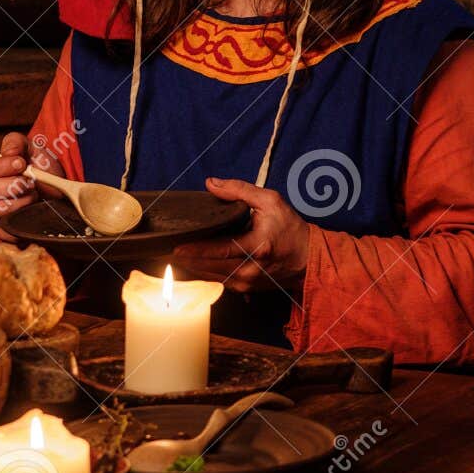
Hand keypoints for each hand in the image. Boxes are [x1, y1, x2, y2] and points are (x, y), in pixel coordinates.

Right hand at [0, 132, 66, 232]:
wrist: (60, 193)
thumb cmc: (41, 170)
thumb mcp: (33, 149)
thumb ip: (17, 143)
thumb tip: (8, 152)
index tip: (21, 163)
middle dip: (12, 185)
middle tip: (30, 182)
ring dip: (20, 202)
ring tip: (34, 195)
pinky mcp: (3, 233)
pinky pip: (5, 232)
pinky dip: (22, 220)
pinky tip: (32, 210)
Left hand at [171, 177, 311, 293]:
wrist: (310, 259)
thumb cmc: (291, 229)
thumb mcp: (271, 201)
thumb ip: (240, 190)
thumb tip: (211, 183)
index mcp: (257, 246)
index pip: (220, 250)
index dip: (197, 250)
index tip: (176, 248)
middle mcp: (250, 269)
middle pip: (209, 266)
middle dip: (186, 259)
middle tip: (164, 248)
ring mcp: (247, 282)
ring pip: (210, 276)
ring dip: (191, 267)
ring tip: (172, 255)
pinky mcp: (245, 289)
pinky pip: (217, 281)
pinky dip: (202, 272)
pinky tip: (189, 263)